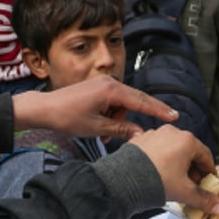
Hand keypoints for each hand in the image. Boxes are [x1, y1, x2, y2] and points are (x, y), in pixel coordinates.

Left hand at [11, 75, 178, 141]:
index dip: (158, 110)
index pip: (141, 101)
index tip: (173, 116)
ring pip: (122, 104)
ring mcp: (102, 83)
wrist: (44, 109)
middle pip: (134, 101)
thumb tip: (140, 133)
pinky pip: (112, 101)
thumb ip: (121, 129)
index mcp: (110, 90)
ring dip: (117, 120)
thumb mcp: (96, 128)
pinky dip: (110, 115)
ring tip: (102, 136)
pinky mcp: (97, 87)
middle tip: (157, 126)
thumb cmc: (66, 117)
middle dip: (137, 118)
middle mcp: (109, 82)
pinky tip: (99, 127)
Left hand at [129, 125, 218, 215]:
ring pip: (172, 149)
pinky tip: (157, 173)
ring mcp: (154, 134)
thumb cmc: (155, 180)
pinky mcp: (140, 139)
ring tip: (172, 180)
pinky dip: (160, 159)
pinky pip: (156, 149)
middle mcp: (172, 132)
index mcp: (187, 140)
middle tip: (190, 184)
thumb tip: (217, 206)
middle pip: (189, 151)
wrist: (124, 180)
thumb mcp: (185, 192)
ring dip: (175, 163)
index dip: (208, 171)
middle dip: (191, 168)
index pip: (206, 155)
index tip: (207, 182)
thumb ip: (204, 199)